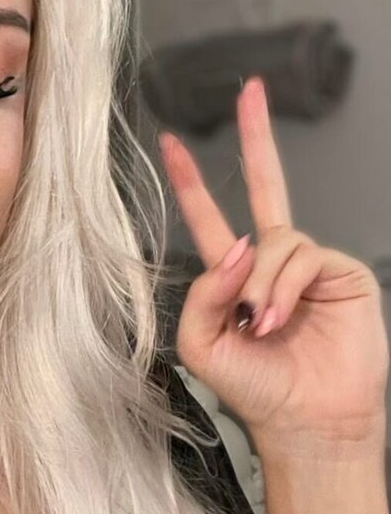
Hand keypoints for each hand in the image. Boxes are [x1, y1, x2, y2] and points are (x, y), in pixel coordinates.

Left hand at [158, 77, 388, 449]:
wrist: (306, 422)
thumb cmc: (255, 390)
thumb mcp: (203, 345)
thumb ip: (204, 293)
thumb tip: (237, 245)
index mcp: (236, 277)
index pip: (212, 218)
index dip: (191, 182)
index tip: (170, 143)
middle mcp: (274, 263)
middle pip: (267, 186)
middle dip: (256, 137)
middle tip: (250, 91)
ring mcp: (310, 265)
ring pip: (275, 240)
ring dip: (260, 284)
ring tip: (261, 325)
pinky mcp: (343, 272)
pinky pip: (303, 255)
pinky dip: (283, 285)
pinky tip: (281, 317)